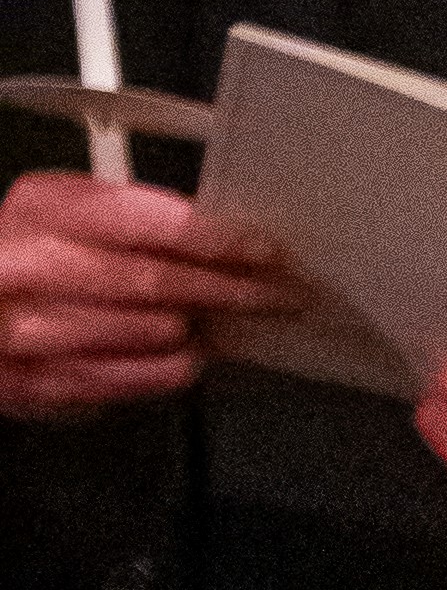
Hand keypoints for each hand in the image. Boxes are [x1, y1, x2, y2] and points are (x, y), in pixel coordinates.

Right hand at [0, 166, 292, 418]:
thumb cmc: (28, 257)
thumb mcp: (67, 215)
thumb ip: (136, 223)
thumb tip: (221, 242)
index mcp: (43, 208)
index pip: (147, 220)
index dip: (215, 239)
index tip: (264, 252)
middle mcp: (27, 265)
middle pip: (153, 281)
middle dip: (229, 291)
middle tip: (277, 297)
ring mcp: (24, 329)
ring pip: (147, 333)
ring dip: (197, 333)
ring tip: (223, 325)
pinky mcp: (31, 381)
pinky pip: (125, 380)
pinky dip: (166, 370)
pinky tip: (183, 359)